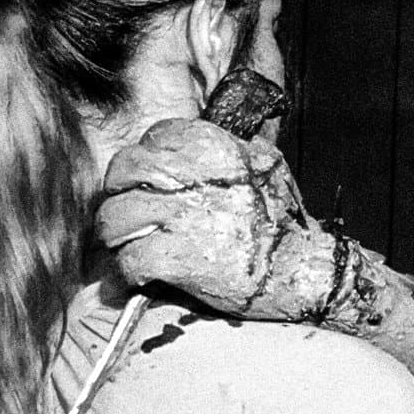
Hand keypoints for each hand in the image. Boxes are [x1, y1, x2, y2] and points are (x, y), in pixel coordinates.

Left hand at [95, 118, 343, 319]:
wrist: (299, 271)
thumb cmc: (286, 223)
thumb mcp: (269, 167)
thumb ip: (240, 149)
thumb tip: (224, 144)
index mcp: (213, 148)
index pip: (154, 137)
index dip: (147, 159)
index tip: (151, 179)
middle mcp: (192, 177)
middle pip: (124, 171)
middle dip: (118, 191)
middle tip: (127, 210)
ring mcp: (179, 218)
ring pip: (114, 217)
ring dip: (116, 235)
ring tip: (126, 245)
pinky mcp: (171, 257)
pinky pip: (126, 259)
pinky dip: (127, 272)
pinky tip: (139, 275)